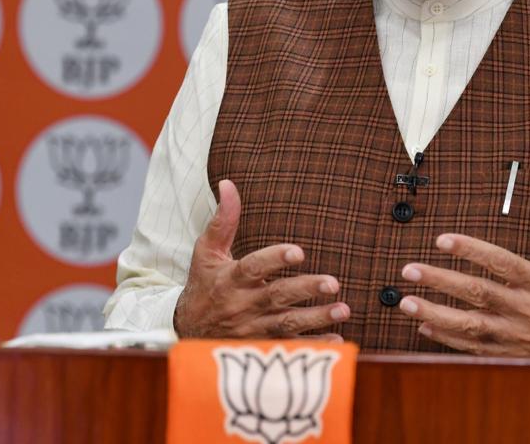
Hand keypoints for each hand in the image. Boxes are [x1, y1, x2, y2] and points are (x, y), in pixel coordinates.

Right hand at [174, 179, 350, 338]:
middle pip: (276, 297)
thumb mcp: (207, 251)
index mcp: (229, 279)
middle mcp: (241, 305)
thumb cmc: (203, 284)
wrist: (186, 330)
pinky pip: (290, 347)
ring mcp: (252, 329)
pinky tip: (336, 340)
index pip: (252, 268)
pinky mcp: (262, 345)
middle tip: (332, 283)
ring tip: (343, 309)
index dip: (274, 259)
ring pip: (287, 324)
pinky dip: (313, 345)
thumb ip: (223, 220)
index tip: (299, 251)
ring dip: (316, 318)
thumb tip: (228, 183)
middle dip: (305, 290)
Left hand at [397, 193, 529, 357]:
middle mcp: (527, 311)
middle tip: (409, 270)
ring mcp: (518, 336)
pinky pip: (475, 349)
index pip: (501, 264)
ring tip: (406, 302)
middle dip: (441, 281)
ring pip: (470, 326)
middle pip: (477, 294)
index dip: (471, 251)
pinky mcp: (513, 354)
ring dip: (436, 314)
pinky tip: (425, 328)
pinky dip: (448, 340)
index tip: (442, 240)